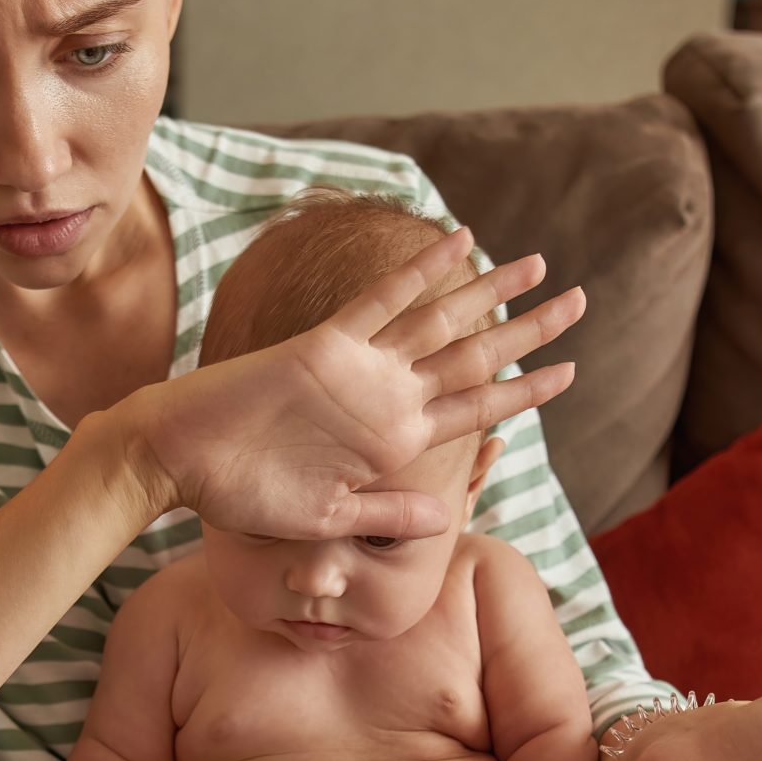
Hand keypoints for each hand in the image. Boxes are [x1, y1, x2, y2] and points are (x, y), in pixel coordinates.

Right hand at [130, 227, 584, 542]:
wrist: (180, 461)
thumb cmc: (242, 498)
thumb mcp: (325, 521)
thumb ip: (387, 517)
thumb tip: (448, 522)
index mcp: (393, 442)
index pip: (477, 409)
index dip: (527, 390)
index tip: (571, 371)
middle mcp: (385, 397)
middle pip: (475, 355)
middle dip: (530, 328)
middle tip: (581, 299)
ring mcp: (358, 367)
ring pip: (440, 319)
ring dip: (491, 290)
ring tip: (540, 264)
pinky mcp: (323, 345)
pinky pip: (380, 299)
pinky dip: (418, 269)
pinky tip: (457, 238)